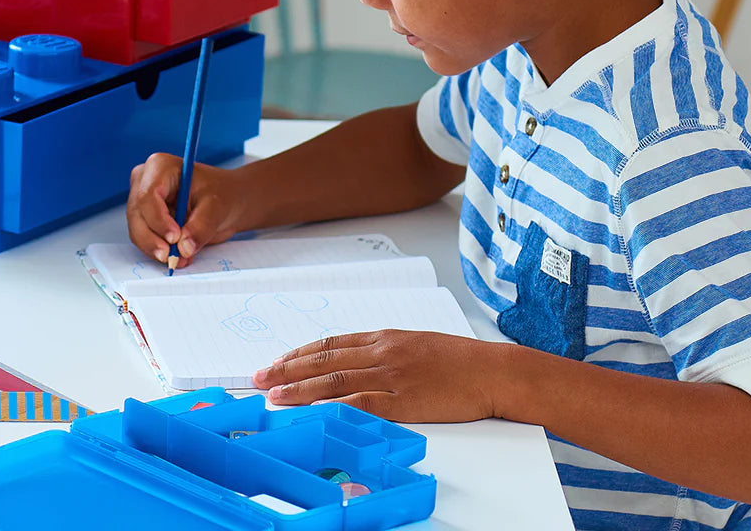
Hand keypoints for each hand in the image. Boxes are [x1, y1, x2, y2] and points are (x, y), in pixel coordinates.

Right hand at [126, 153, 244, 268]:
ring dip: (157, 249)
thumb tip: (184, 247)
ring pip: (137, 231)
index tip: (175, 238)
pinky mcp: (144, 219)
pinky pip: (144, 239)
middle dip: (153, 240)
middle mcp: (145, 181)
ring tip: (182, 258)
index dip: (158, 219)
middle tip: (173, 257)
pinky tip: (180, 256)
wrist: (226, 202)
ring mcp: (141, 201)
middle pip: (137, 215)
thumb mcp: (216, 207)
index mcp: (160, 166)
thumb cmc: (221, 194)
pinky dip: (159, 251)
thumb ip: (201, 226)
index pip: (147, 195)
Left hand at [252, 329, 506, 423]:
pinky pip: (361, 404)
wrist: (491, 371)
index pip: (330, 345)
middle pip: (324, 360)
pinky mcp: (404, 401)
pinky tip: (314, 412)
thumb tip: (355, 363)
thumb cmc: (458, 360)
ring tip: (274, 396)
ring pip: (334, 381)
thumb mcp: (415, 345)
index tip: (276, 362)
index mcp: (383, 338)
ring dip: (300, 389)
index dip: (299, 354)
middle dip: (287, 369)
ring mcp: (391, 377)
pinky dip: (333, 407)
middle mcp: (380, 353)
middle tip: (259, 378)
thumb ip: (384, 352)